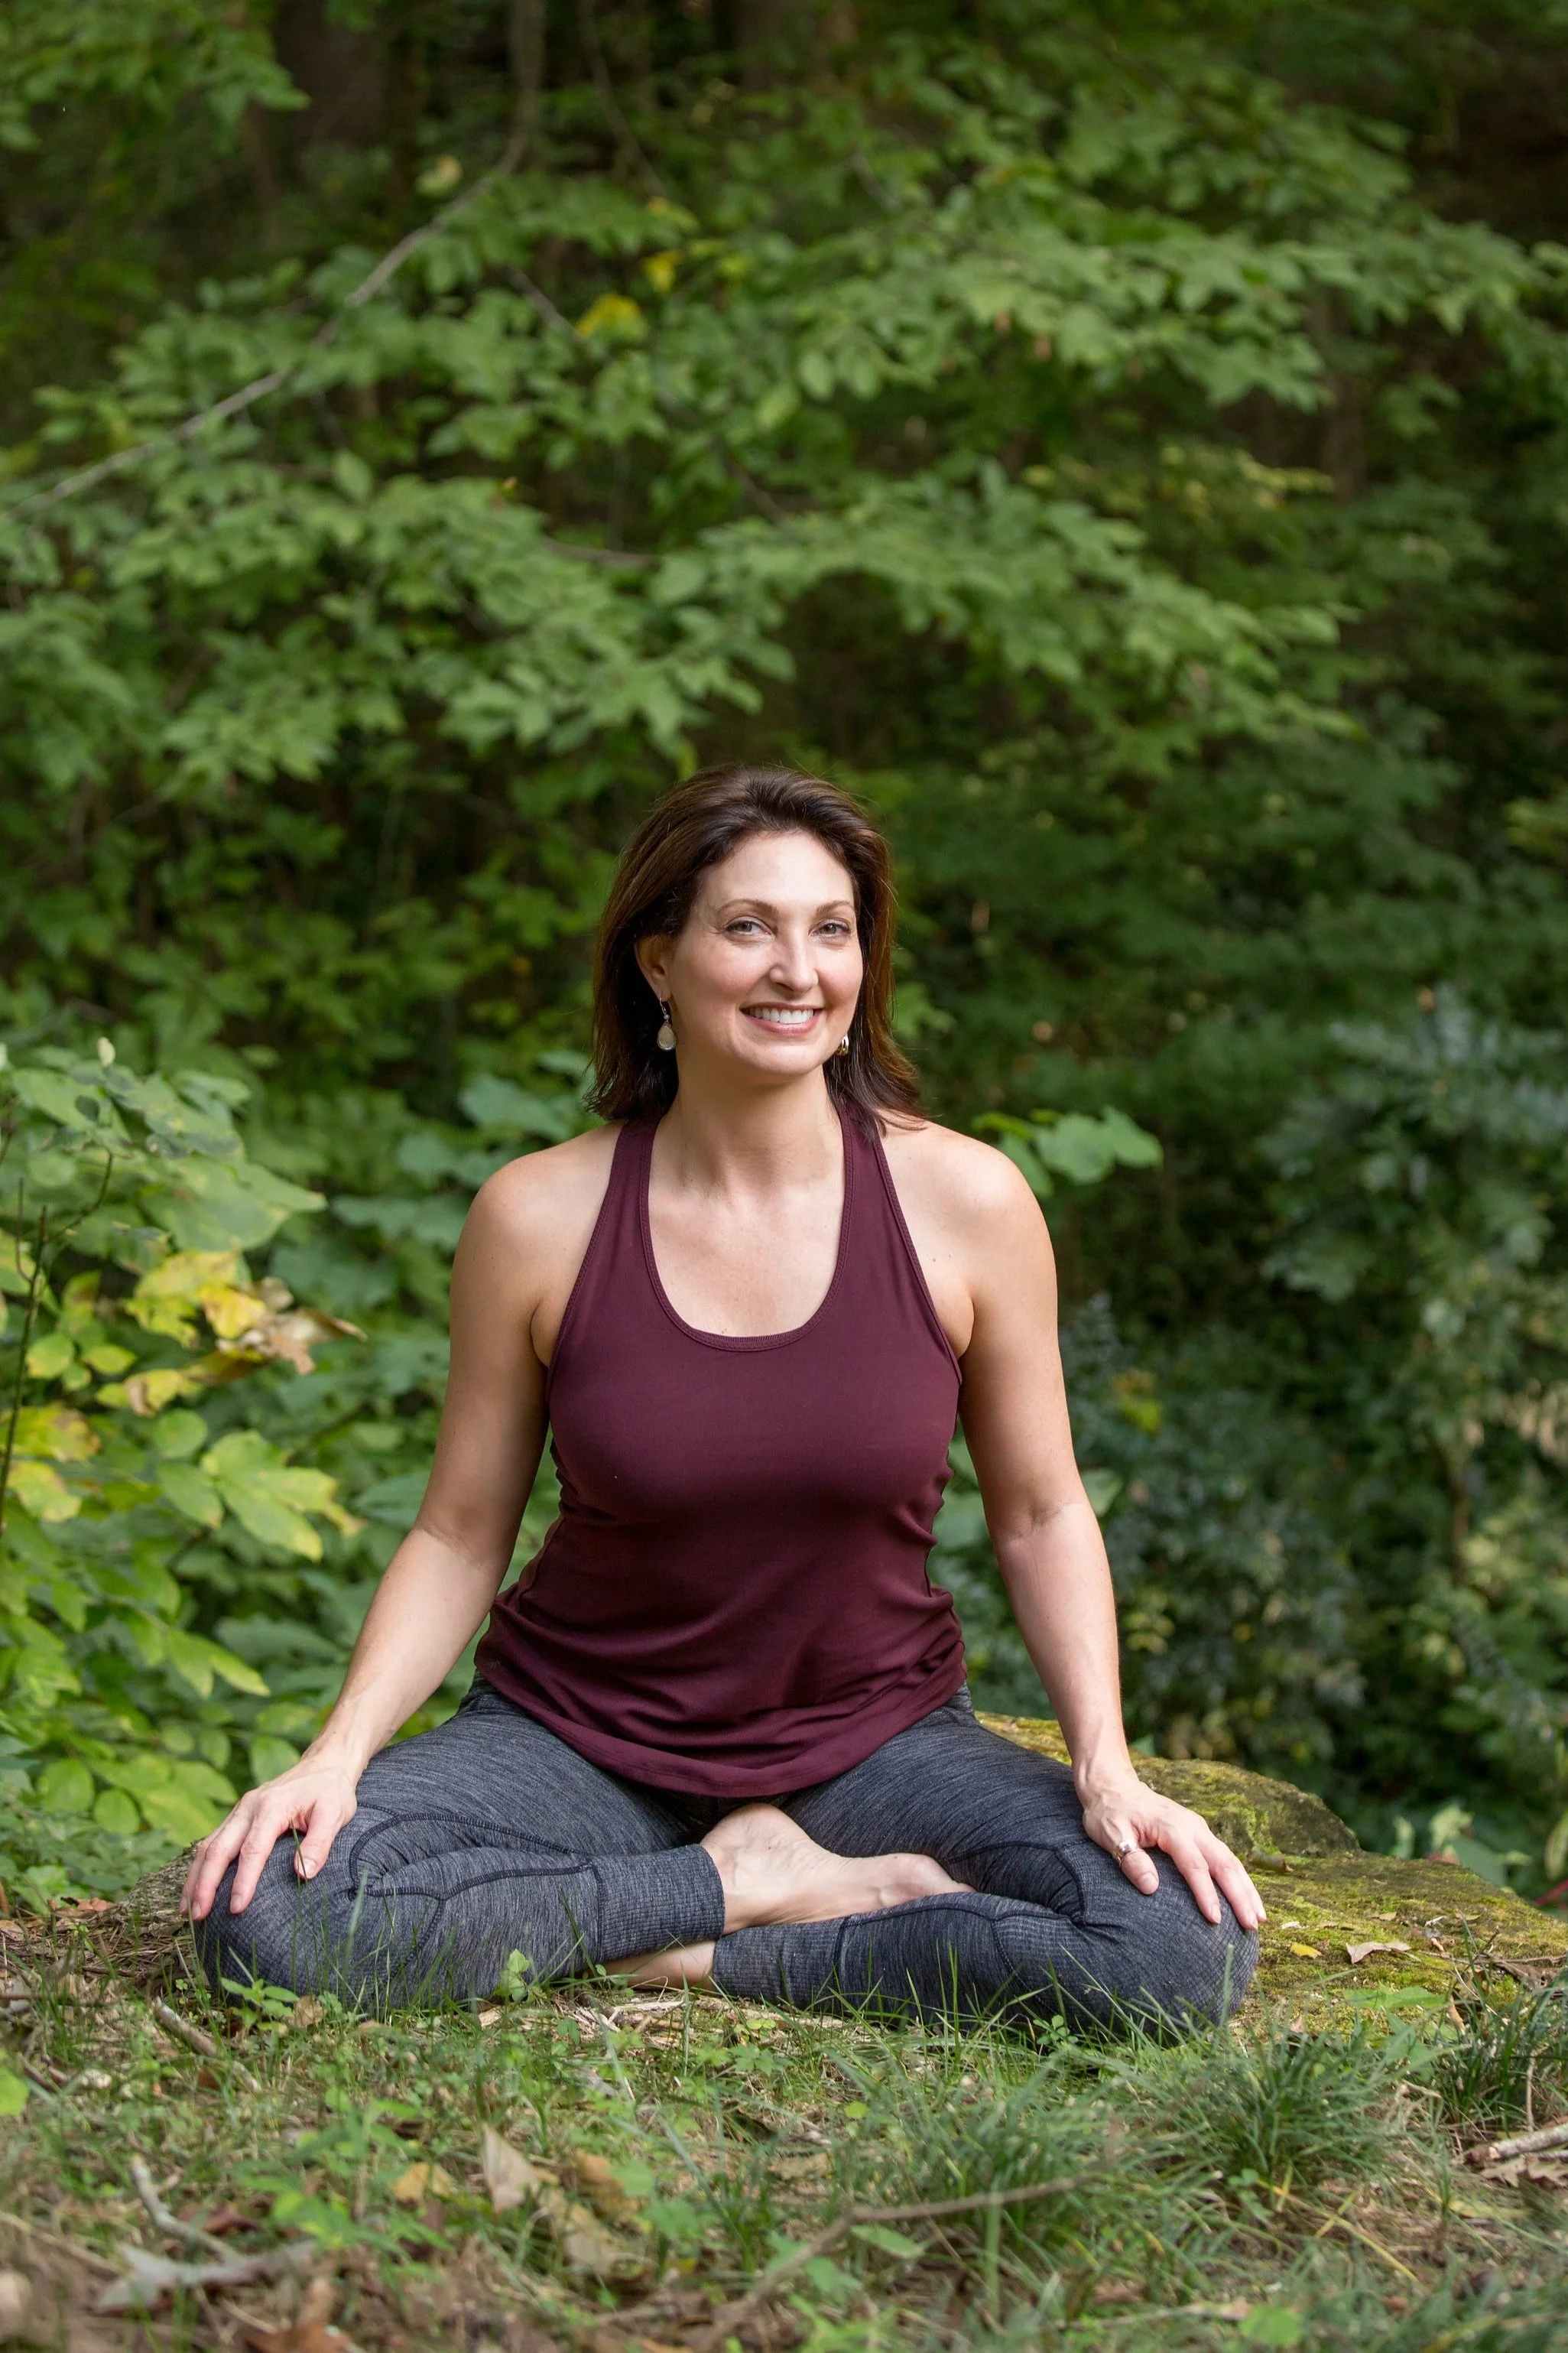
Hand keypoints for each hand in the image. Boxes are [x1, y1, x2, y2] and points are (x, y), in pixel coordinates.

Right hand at [181, 1755, 359, 1922]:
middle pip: (218, 1849)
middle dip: (205, 1884)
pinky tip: (195, 1888)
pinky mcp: (237, 1817)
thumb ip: (320, 1843)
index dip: (243, 1881)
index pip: (252, 1850)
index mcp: (271, 1807)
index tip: (236, 1909)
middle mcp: (248, 1808)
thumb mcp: (335, 1814)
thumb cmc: (330, 1792)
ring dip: (196, 1878)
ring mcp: (239, 1811)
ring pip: (208, 1846)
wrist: (324, 1764)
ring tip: (188, 1911)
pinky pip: (212, 1842)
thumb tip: (303, 1874)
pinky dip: (200, 1867)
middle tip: (198, 1917)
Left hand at [1081, 1777, 1265, 1931]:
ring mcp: (1199, 1829)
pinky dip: (1239, 1878)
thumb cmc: (1109, 1812)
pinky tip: (1247, 1897)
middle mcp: (1192, 1827)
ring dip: (1246, 1888)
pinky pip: (1225, 1857)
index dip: (1207, 1894)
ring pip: (1230, 1860)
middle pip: (1223, 1863)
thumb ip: (1131, 1859)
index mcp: (1171, 1828)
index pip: (1195, 1866)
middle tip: (1252, 1925)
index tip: (1216, 1921)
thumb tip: (1152, 1887)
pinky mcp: (1199, 1834)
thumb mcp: (1111, 1834)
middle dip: (1240, 1895)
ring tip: (1259, 1917)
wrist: (1112, 1785)